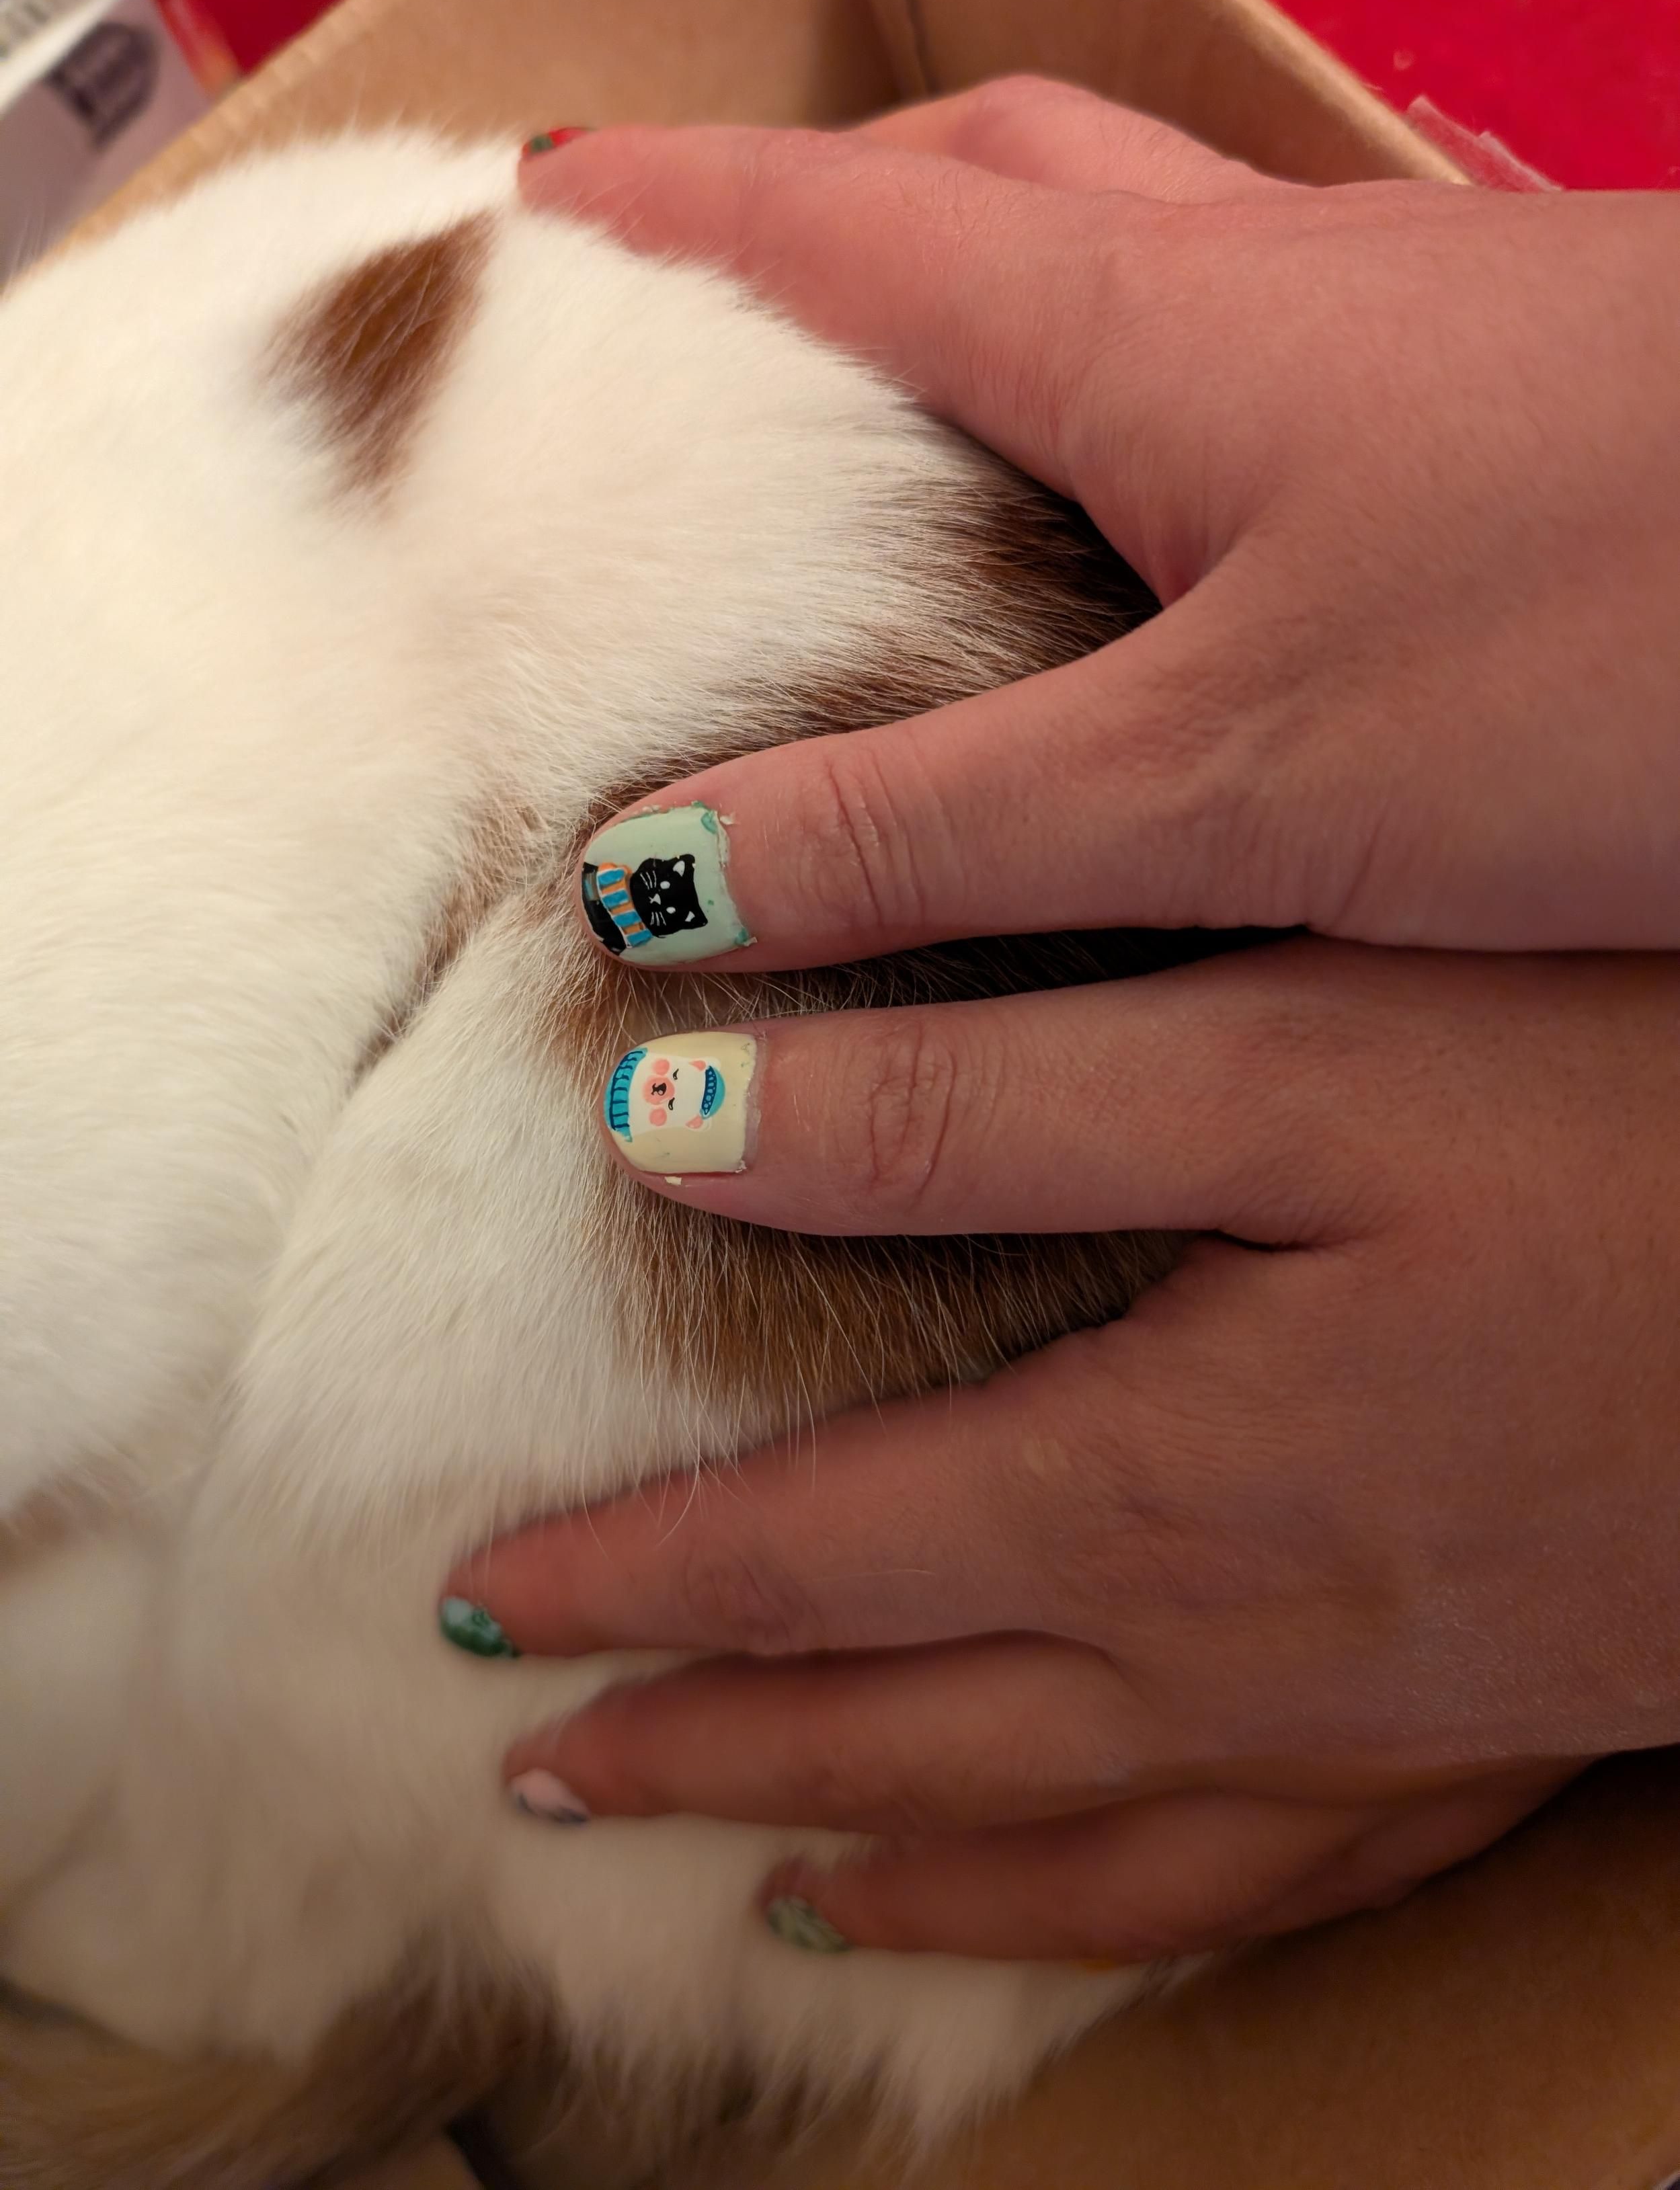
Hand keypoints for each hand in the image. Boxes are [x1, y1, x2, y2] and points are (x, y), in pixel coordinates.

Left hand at [456, 943, 1679, 1959]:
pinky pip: (1252, 1892)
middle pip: (901, 1734)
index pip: (815, 1562)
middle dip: (702, 1745)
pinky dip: (1111, 1922)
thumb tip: (682, 1120)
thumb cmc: (1620, 1129)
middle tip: (546, 1768)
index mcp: (1153, 1488)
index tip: (487, 1605)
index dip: (634, 1584)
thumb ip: (975, 1107)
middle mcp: (1238, 1650)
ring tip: (752, 1885)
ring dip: (884, 1864)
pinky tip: (1058, 1918)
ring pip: (1058, 1852)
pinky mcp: (1488, 1732)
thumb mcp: (1283, 1058)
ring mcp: (1369, 1723)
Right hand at [524, 79, 1679, 953]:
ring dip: (989, 333)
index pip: (827, 238)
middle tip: (711, 347)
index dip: (655, 234)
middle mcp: (1258, 304)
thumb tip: (669, 884)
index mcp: (1143, 341)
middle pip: (981, 204)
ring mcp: (1391, 359)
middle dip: (818, 242)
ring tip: (893, 475)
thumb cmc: (1627, 637)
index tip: (517, 246)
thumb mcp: (1232, 776)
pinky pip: (1262, 394)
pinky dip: (1147, 442)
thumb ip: (945, 830)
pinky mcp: (1496, 449)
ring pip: (1133, 282)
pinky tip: (1151, 574)